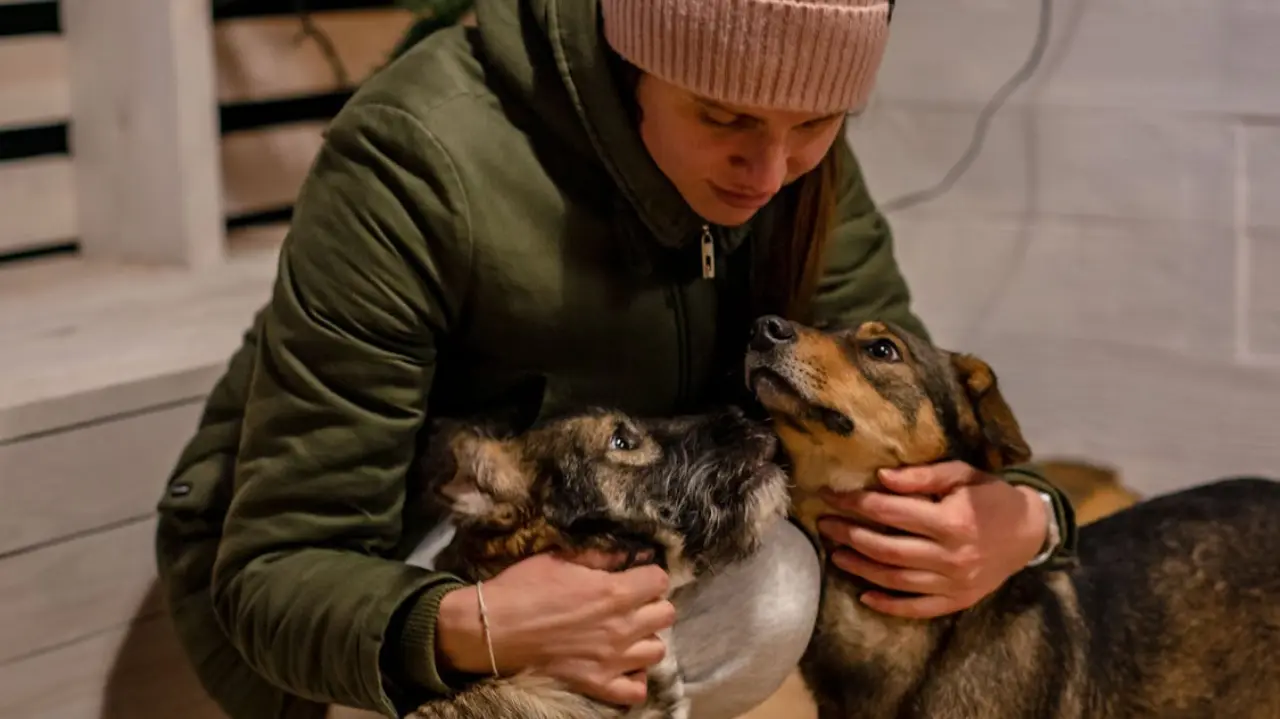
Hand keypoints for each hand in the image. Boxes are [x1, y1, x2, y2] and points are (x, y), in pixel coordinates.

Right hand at [435, 550, 675, 705]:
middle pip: (666, 615)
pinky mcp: (597, 684)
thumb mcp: (560, 559)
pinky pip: (636, 690)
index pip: (660, 580)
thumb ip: (600, 555)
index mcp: (613, 592)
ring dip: (645, 640)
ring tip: (627, 635)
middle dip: (652, 605)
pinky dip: (634, 679)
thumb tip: (628, 554)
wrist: (491, 629)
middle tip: (632, 605)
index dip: (649, 576)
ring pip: (657, 651)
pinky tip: (621, 666)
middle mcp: (621, 626)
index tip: (636, 578)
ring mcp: (612, 659)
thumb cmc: (522, 588)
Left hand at [817, 461, 1047, 618]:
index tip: (830, 495)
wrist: (1031, 532)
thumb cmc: (991, 496)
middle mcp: (951, 556)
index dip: (854, 502)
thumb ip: (922, 476)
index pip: (889, 512)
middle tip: (824, 525)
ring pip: (896, 579)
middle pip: (886, 548)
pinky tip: (865, 595)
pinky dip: (889, 605)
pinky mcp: (958, 600)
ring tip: (835, 554)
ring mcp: (954, 582)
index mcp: (951, 521)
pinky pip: (918, 608)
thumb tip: (880, 478)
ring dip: (860, 568)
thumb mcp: (962, 474)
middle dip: (849, 535)